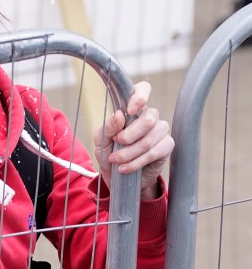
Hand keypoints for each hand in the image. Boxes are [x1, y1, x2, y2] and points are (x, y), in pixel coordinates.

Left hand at [93, 81, 173, 200]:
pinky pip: (155, 152)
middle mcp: (149, 117)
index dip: (140, 96)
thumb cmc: (110, 153)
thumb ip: (107, 127)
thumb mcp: (101, 141)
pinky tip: (125, 168)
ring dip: (129, 153)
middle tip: (116, 143)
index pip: (143, 90)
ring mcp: (160, 131)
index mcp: (132, 109)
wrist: (119, 179)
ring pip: (149, 139)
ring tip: (116, 160)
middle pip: (148, 119)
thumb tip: (119, 115)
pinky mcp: (167, 146)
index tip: (129, 110)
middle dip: (128, 135)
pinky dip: (137, 162)